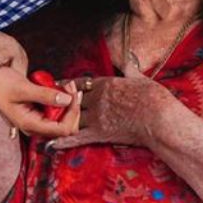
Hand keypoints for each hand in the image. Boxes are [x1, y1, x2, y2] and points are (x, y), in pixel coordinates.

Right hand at [0, 67, 79, 138]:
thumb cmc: (2, 85)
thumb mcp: (23, 87)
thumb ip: (45, 95)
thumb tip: (66, 100)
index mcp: (30, 125)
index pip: (63, 129)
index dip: (72, 113)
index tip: (72, 94)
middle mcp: (36, 127)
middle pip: (68, 127)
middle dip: (73, 107)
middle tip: (70, 87)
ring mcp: (40, 122)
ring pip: (66, 120)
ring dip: (69, 102)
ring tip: (65, 85)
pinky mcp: (42, 115)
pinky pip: (60, 112)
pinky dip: (64, 100)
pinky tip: (60, 88)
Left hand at [48, 76, 172, 150]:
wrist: (159, 118)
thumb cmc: (154, 97)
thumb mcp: (141, 78)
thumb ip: (131, 69)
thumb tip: (129, 58)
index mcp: (105, 84)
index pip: (81, 83)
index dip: (68, 85)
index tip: (59, 85)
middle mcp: (96, 99)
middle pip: (72, 100)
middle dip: (60, 103)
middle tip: (45, 105)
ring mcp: (96, 116)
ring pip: (71, 118)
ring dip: (58, 121)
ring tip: (44, 124)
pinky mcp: (99, 133)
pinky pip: (77, 137)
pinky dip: (63, 141)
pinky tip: (51, 144)